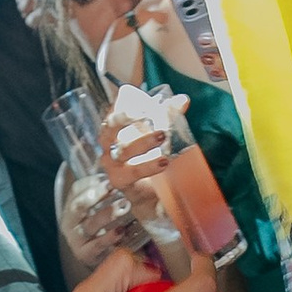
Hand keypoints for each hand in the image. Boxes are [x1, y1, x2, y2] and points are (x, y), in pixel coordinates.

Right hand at [97, 107, 174, 226]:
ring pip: (122, 149)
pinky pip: (131, 172)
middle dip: (127, 118)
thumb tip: (183, 100)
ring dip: (143, 141)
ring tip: (162, 135)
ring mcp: (110, 162)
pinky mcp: (119, 180)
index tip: (137, 99)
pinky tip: (162, 161)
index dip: (121, 105)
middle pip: (110, 127)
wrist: (148, 191)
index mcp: (114, 127)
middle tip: (147, 114)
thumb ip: (169, 115)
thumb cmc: (148, 155)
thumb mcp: (158, 131)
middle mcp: (108, 143)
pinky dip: (147, 166)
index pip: (112, 111)